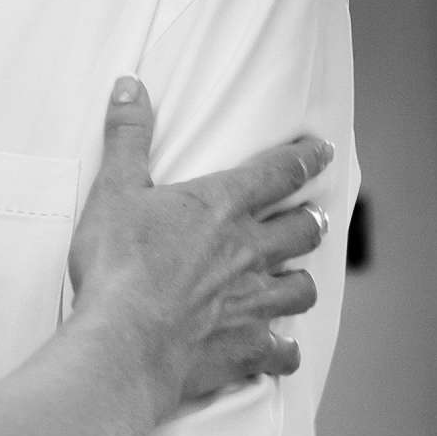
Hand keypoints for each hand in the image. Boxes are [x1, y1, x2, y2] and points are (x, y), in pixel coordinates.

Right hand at [68, 77, 331, 415]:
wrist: (126, 340)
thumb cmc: (117, 265)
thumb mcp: (113, 190)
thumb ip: (127, 137)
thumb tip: (131, 84)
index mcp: (221, 207)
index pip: (279, 173)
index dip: (306, 158)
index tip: (323, 150)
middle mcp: (249, 252)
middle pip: (302, 230)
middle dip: (311, 221)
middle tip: (313, 219)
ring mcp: (254, 302)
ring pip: (301, 289)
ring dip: (301, 282)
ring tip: (296, 280)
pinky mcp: (249, 347)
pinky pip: (284, 352)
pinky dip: (284, 350)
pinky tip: (280, 349)